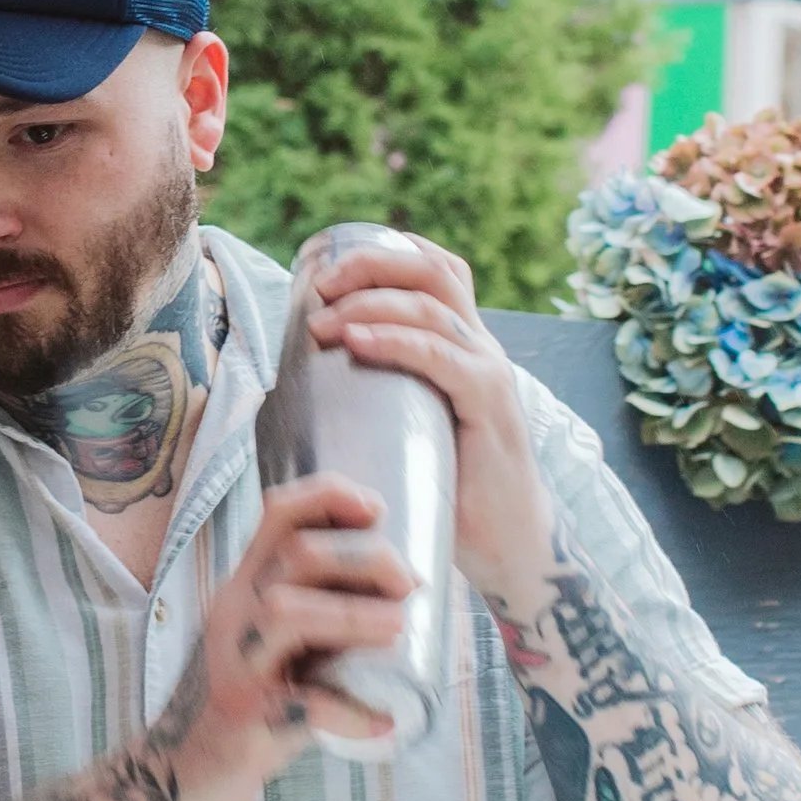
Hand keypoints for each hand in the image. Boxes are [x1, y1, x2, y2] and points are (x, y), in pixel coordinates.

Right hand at [160, 475, 415, 800]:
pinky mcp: (245, 716)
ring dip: (353, 617)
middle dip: (363, 559)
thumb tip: (410, 584)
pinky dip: (351, 712)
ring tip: (398, 628)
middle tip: (409, 584)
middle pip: (296, 554)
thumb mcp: (280, 637)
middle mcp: (236, 611)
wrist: (189, 771)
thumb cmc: (254, 697)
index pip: (279, 513)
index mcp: (248, 584)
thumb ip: (325, 606)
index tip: (377, 508)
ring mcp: (238, 662)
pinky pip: (303, 706)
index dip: (330, 495)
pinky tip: (384, 721)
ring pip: (288, 614)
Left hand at [307, 237, 555, 610]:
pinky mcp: (491, 407)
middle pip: (433, 272)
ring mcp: (490, 374)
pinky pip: (444, 357)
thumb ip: (376, 399)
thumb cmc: (449, 493)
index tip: (328, 267)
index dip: (385, 253)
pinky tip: (358, 341)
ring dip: (370, 303)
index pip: (436, 269)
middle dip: (371, 265)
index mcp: (464, 345)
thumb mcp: (409, 429)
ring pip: (433, 307)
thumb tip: (292, 388)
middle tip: (320, 285)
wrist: (508, 548)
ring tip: (322, 321)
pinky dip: (397, 341)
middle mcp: (481, 348)